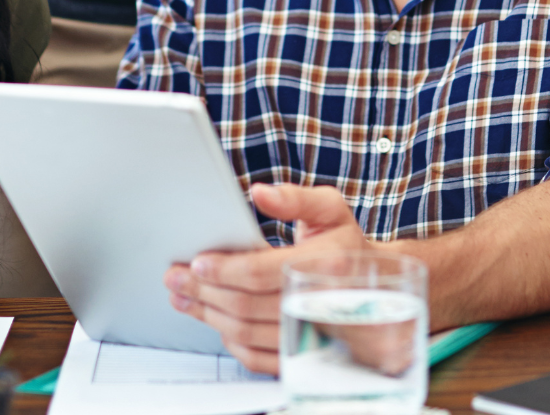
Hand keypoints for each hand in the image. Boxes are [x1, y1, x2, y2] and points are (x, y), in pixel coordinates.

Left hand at [167, 183, 373, 373]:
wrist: (374, 286)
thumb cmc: (345, 244)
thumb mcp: (329, 209)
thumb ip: (294, 198)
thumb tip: (259, 192)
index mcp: (327, 264)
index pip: (263, 272)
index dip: (225, 268)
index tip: (197, 261)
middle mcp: (320, 304)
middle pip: (247, 305)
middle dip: (204, 291)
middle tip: (175, 278)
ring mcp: (312, 335)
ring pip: (246, 332)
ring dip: (208, 315)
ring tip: (184, 296)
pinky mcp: (304, 356)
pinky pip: (257, 357)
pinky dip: (229, 340)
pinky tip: (214, 319)